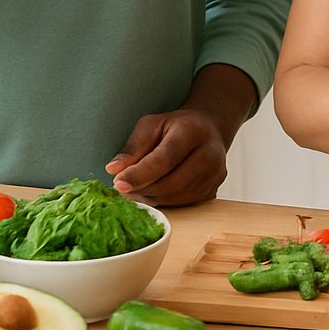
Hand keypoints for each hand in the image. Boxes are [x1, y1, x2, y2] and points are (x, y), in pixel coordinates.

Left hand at [106, 108, 228, 205]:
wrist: (209, 131)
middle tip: (122, 185)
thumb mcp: (151, 125)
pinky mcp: (213, 191)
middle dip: (141, 188)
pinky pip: (181, 205)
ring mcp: (214, 175)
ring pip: (174, 198)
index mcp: (192, 132)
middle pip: (170, 183)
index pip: (165, 159)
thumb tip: (113, 170)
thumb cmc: (176, 127)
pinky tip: (154, 190)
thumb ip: (133, 146)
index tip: (118, 183)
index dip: (140, 174)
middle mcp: (210, 155)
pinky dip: (162, 201)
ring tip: (137, 186)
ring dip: (150, 196)